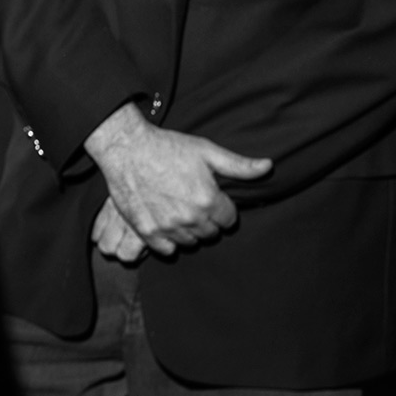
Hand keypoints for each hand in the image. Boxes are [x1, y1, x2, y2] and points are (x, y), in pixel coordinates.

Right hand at [84, 103, 270, 256]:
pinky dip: (168, 240)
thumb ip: (240, 165)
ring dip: (188, 230)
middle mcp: (190, 218)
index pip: (229, 221)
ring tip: (178, 210)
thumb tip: (269, 167)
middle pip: (210, 233)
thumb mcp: (206, 151)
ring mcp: (167, 226)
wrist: (126, 148)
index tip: (211, 197)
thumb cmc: (167, 146)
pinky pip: (166, 249)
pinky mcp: (146, 230)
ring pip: (189, 242)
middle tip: (192, 202)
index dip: (222, 208)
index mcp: (209, 200)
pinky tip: (164, 222)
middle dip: (206, 220)